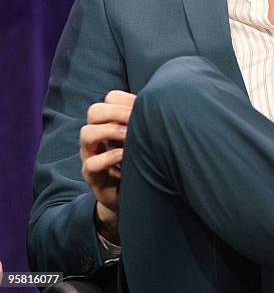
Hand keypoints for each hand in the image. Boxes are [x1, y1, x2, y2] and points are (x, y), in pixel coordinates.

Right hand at [80, 90, 135, 243]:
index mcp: (109, 122)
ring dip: (111, 130)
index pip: (110, 99)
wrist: (129, 195)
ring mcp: (91, 155)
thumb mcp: (142, 136)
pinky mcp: (92, 176)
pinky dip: (109, 157)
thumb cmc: (139, 159)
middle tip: (135, 117)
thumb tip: (166, 102)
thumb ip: (146, 121)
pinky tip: (125, 155)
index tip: (145, 105)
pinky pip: (92, 163)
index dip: (126, 99)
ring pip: (87, 133)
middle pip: (94, 111)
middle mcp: (97, 135)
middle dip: (117, 111)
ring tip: (130, 135)